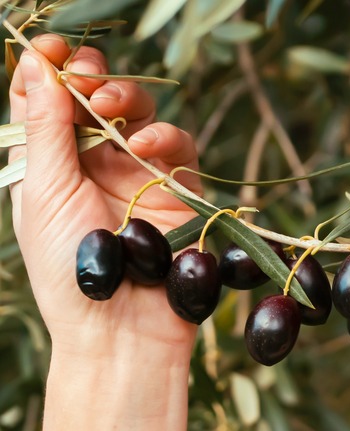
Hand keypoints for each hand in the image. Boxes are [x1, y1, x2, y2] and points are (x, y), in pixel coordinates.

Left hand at [9, 35, 199, 430]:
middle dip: (90, 76)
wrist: (122, 328)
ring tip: (109, 105)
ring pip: (140, 113)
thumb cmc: (68, 268)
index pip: (48, 102)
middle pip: (95, 97)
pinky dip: (164, 136)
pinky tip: (146, 145)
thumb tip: (35, 66)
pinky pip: (178, 146)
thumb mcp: (44, 191)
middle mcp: (94, 162)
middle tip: (84, 76)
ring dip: (125, 97)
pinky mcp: (179, 188)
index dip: (47, 69)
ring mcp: (139, 174)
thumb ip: (45, 128)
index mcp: (51, 164)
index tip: (50, 49)